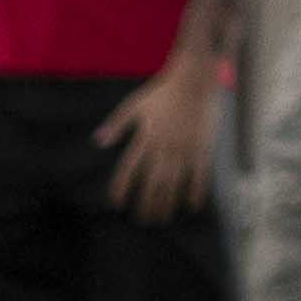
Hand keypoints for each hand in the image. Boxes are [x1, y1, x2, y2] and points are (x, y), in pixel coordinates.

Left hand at [96, 66, 217, 217]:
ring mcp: (184, 149)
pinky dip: (196, 191)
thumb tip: (98, 142)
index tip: (116, 204)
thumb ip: (117, 124)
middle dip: (146, 204)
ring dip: (167, 204)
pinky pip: (200, 174)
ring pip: (174, 183)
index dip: (121, 188)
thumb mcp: (134, 105)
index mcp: (145, 138)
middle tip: (142, 221)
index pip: (128, 170)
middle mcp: (163, 147)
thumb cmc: (162, 91)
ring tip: (162, 220)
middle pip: (152, 183)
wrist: (194, 79)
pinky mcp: (203, 147)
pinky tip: (192, 207)